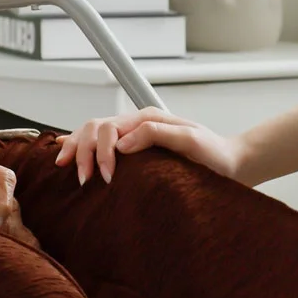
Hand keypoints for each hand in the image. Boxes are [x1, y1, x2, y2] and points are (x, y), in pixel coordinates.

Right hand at [55, 107, 248, 184]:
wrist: (230, 163)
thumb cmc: (214, 154)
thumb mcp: (190, 141)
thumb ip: (157, 135)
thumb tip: (123, 142)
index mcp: (147, 119)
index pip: (109, 128)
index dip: (101, 152)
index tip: (105, 177)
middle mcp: (137, 124)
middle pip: (94, 128)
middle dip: (82, 150)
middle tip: (82, 178)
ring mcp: (135, 136)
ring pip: (93, 133)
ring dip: (78, 149)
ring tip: (67, 168)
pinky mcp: (135, 150)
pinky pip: (101, 143)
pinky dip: (81, 146)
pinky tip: (66, 151)